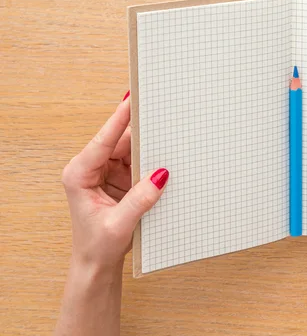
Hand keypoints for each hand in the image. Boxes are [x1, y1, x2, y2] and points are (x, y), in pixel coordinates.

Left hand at [61, 91, 168, 270]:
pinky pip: (138, 162)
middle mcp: (91, 168)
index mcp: (79, 174)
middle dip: (141, 132)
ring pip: (131, 150)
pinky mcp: (121, 178)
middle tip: (162, 117)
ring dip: (149, 148)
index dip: (118, 120)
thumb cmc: (97, 245)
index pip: (102, 141)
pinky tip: (165, 158)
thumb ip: (140, 199)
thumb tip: (160, 175)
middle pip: (120, 141)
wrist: (97, 263)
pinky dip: (152, 161)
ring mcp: (107, 172)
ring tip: (169, 139)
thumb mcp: (118, 224)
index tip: (131, 101)